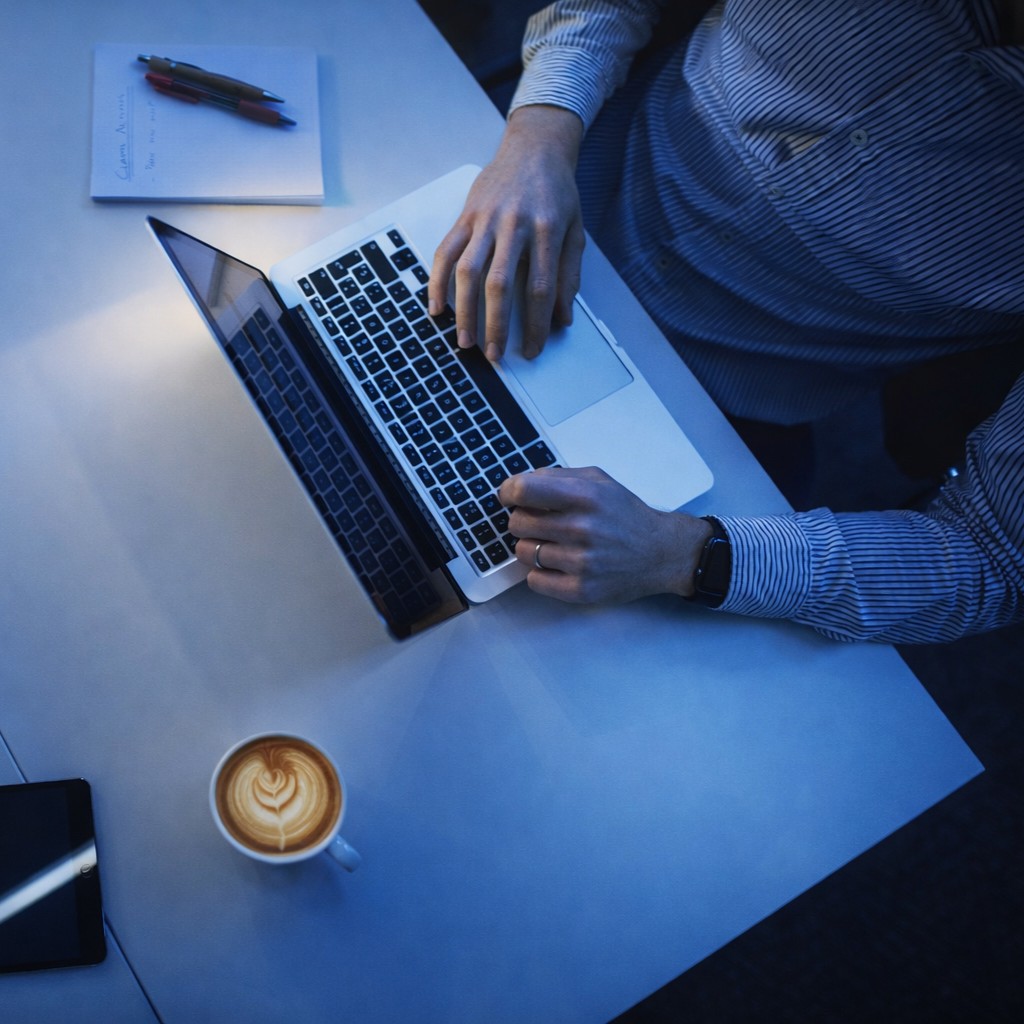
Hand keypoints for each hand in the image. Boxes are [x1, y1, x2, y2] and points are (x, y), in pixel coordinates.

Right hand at [429, 105, 585, 362]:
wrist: (535, 148)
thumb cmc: (557, 193)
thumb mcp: (575, 232)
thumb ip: (568, 276)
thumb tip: (561, 320)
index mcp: (547, 231)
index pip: (540, 288)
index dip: (534, 325)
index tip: (531, 349)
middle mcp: (514, 225)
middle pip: (501, 284)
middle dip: (495, 326)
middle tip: (494, 355)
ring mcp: (486, 219)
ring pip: (469, 271)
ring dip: (464, 311)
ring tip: (465, 341)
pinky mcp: (465, 215)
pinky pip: (445, 252)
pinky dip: (437, 281)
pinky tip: (436, 307)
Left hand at [498, 467, 712, 603]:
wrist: (661, 552)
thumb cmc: (626, 515)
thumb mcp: (599, 481)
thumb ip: (558, 477)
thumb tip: (518, 483)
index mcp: (584, 496)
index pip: (523, 490)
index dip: (508, 492)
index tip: (510, 496)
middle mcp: (582, 528)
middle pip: (517, 523)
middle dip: (523, 520)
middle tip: (540, 522)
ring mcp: (581, 562)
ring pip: (522, 552)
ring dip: (532, 547)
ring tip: (554, 544)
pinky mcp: (581, 589)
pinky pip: (534, 580)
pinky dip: (539, 573)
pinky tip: (556, 564)